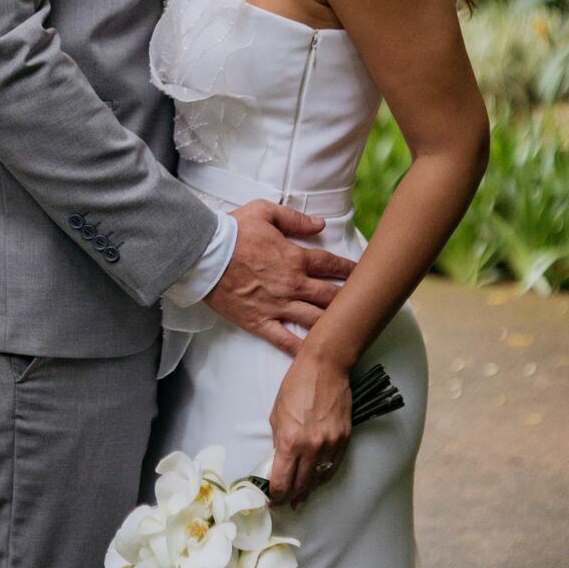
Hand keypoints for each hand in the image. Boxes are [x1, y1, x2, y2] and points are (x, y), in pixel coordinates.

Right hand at [204, 200, 353, 356]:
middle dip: (350, 299)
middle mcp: (292, 285)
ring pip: (315, 320)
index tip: (362, 273)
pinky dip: (301, 349)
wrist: (203, 254)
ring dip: (334, 324)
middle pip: (330, 295)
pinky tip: (316, 355)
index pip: (331, 265)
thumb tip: (320, 224)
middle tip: (365, 305)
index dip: (349, 269)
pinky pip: (285, 340)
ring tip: (349, 330)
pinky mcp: (260, 322)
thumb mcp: (264, 212)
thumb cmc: (232, 232)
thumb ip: (295, 219)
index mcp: (295, 258)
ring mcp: (277, 306)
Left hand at [268, 344, 351, 507]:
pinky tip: (317, 481)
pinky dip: (323, 477)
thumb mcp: (277, 414)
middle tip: (284, 504)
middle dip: (290, 497)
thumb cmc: (296, 385)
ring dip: (308, 491)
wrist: (326, 367)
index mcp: (290, 442)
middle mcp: (311, 448)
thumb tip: (280, 462)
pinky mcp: (344, 439)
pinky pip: (333, 467)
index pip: (283, 481)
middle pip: (301, 485)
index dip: (276, 495)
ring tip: (300, 498)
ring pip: (318, 479)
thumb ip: (279, 441)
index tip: (271, 500)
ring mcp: (330, 445)